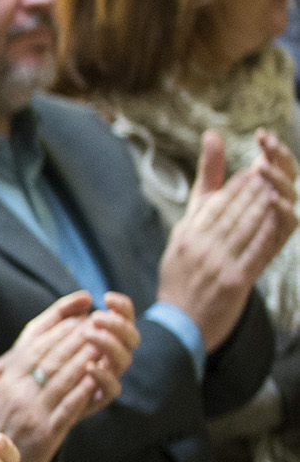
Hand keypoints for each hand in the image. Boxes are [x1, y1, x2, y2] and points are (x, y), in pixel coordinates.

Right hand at [0, 291, 127, 461]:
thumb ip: (2, 369)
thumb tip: (24, 346)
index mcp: (0, 379)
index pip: (33, 344)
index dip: (58, 327)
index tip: (78, 315)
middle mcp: (14, 392)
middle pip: (51, 356)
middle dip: (77, 336)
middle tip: (98, 322)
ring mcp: (31, 412)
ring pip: (63, 377)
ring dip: (86, 357)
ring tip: (103, 342)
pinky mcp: (45, 433)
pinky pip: (70, 406)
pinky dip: (85, 389)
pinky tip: (97, 376)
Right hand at [156, 130, 299, 350]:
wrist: (180, 322)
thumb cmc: (183, 275)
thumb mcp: (183, 236)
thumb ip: (203, 192)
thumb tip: (211, 139)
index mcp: (187, 235)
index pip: (215, 202)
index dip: (237, 184)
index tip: (254, 170)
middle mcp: (200, 247)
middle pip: (233, 210)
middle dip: (254, 189)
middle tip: (272, 172)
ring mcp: (217, 263)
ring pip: (247, 226)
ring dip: (265, 204)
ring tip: (279, 190)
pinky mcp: (234, 280)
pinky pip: (256, 250)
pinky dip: (269, 231)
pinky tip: (280, 217)